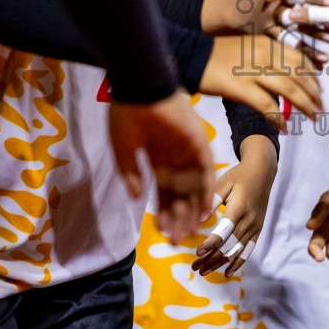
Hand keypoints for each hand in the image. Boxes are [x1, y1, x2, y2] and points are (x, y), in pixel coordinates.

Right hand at [107, 92, 213, 242]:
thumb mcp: (123, 148)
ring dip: (193, 210)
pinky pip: (206, 171)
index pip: (163, 192)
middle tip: (178, 240)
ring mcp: (188, 152)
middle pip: (180, 195)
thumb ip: (130, 173)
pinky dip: (206, 190)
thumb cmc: (127, 114)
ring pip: (194, 188)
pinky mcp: (199, 143)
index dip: (163, 213)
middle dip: (179, 218)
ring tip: (191, 232)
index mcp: (156, 160)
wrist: (141, 87)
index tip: (162, 233)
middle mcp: (175, 159)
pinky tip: (205, 210)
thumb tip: (137, 198)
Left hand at [193, 137, 277, 276]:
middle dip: (211, 258)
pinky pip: (248, 250)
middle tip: (195, 267)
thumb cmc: (238, 176)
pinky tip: (227, 273)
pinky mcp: (257, 229)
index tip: (198, 252)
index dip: (211, 242)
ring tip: (203, 271)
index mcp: (239, 207)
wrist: (262, 173)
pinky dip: (238, 262)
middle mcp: (249, 220)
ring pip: (237, 250)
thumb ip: (210, 201)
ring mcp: (255, 226)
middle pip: (230, 244)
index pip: (225, 230)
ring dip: (220, 262)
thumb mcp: (223, 183)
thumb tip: (197, 220)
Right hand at [199, 34, 322, 120]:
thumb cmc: (219, 54)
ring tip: (313, 118)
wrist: (192, 55)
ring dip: (305, 105)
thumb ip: (269, 58)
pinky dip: (279, 118)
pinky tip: (285, 128)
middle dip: (315, 94)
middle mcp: (266, 56)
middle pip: (300, 75)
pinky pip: (267, 105)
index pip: (300, 59)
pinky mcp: (242, 87)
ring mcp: (254, 71)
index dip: (314, 76)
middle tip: (322, 108)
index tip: (321, 89)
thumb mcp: (250, 49)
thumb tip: (287, 75)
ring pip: (290, 89)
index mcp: (269, 44)